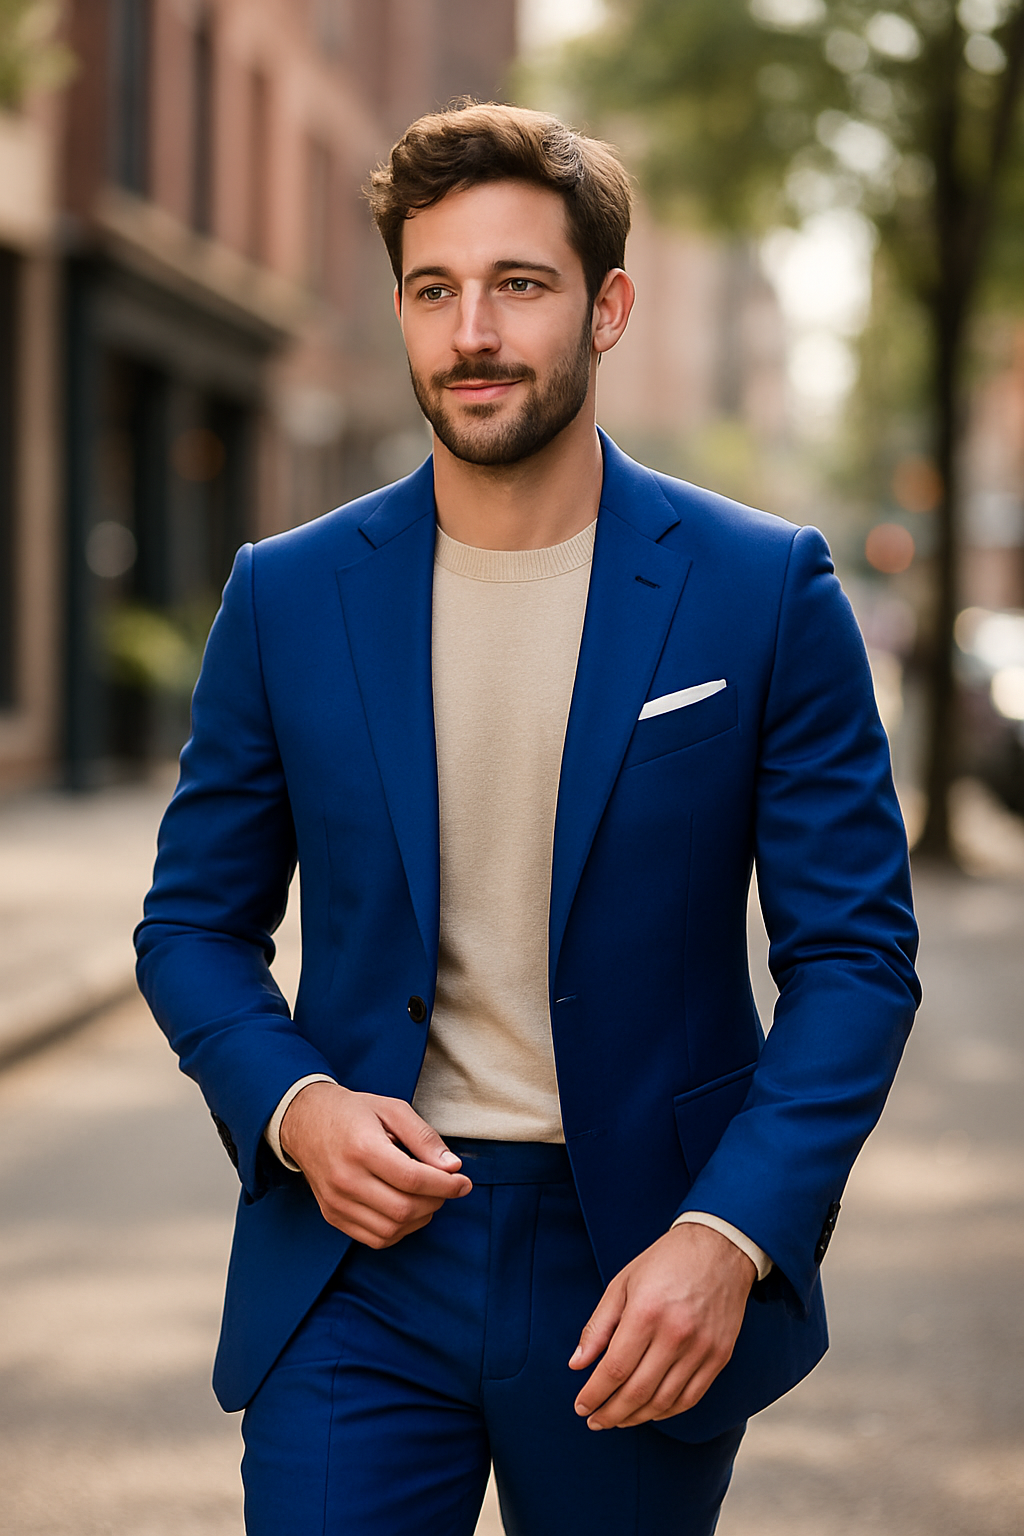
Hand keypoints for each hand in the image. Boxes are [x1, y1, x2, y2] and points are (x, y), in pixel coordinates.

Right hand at [279, 1081, 471, 1247]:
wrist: (304, 1121)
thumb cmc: (353, 1112)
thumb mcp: (392, 1109)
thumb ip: (424, 1138)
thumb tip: (452, 1168)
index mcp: (362, 1148)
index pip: (413, 1179)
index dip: (445, 1185)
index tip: (463, 1183)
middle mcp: (345, 1179)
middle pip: (403, 1209)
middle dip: (436, 1202)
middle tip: (446, 1188)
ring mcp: (336, 1202)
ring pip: (391, 1229)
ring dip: (420, 1218)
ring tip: (427, 1197)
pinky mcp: (333, 1215)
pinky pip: (374, 1238)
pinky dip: (399, 1230)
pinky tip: (406, 1210)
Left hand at [569, 1223, 755, 1428]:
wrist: (720, 1247)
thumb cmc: (665, 1261)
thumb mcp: (622, 1283)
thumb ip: (598, 1326)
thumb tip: (577, 1365)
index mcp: (646, 1312)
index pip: (614, 1369)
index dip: (594, 1394)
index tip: (581, 1406)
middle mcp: (675, 1334)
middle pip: (637, 1392)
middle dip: (611, 1413)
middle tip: (595, 1421)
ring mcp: (701, 1348)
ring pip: (664, 1401)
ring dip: (636, 1417)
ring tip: (618, 1419)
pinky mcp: (720, 1356)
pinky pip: (690, 1398)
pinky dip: (667, 1411)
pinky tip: (650, 1411)